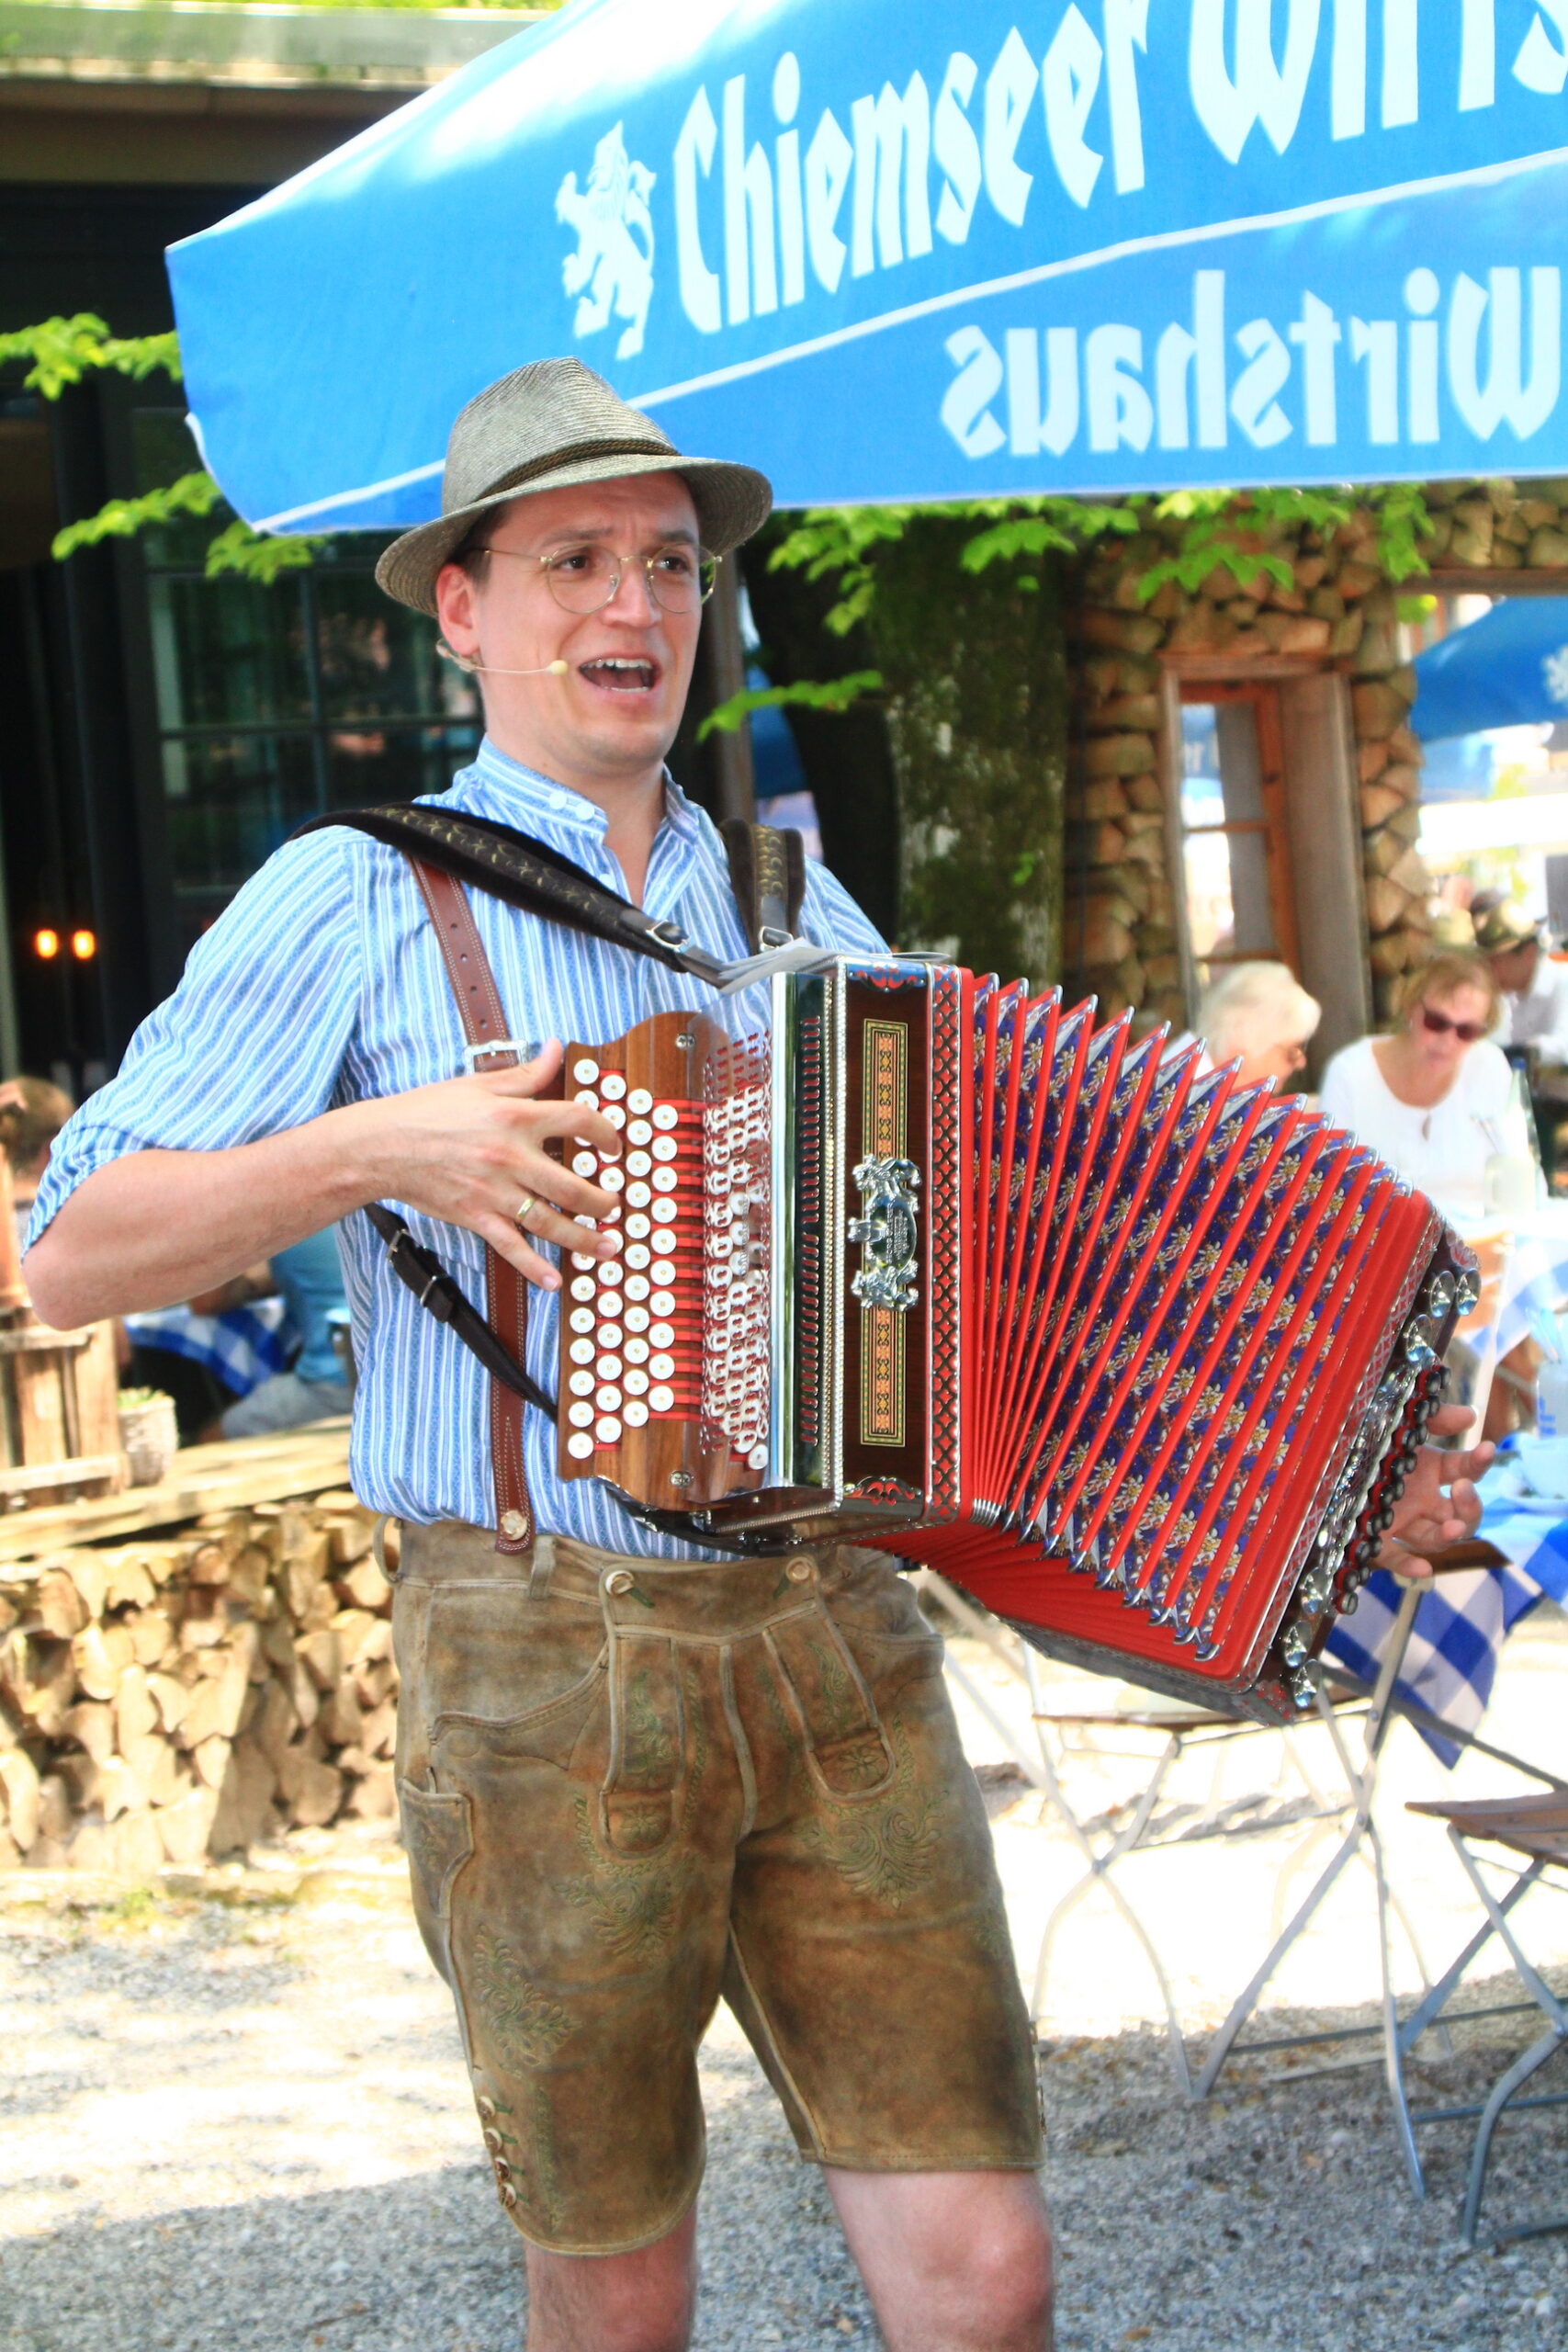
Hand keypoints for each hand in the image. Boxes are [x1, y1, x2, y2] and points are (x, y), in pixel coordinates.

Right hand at [344, 1040, 620, 1292]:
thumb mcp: (479, 1083)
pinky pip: (512, 1247)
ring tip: (608, 1246)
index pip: (578, 1121)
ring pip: (550, 1222)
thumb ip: (526, 1072)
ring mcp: (494, 1191)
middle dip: (604, 1201)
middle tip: (617, 1207)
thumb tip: (557, 1049)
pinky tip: (554, 1282)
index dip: (606, 1133)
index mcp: (515, 1117)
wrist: (382, 1145)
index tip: (614, 1147)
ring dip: (584, 1238)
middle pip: (573, 1185)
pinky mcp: (476, 1216)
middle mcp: (510, 1156)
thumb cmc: (427, 1110)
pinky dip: (534, 1268)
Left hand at [1374, 1403, 1494, 1579]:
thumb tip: (1471, 1416)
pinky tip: (1423, 1569)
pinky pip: (1394, 1557)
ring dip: (1449, 1535)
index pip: (1465, 1470)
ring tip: (1452, 1528)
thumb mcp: (1396, 1421)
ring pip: (1436, 1538)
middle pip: (1460, 1514)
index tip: (1486, 1448)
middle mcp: (1420, 1500)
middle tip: (1462, 1491)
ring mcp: (1400, 1521)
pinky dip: (1409, 1565)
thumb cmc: (1358, 1435)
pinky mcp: (1374, 1539)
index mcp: (1428, 1470)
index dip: (1479, 1461)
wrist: (1313, 1454)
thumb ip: (1433, 1418)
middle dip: (1470, 1507)